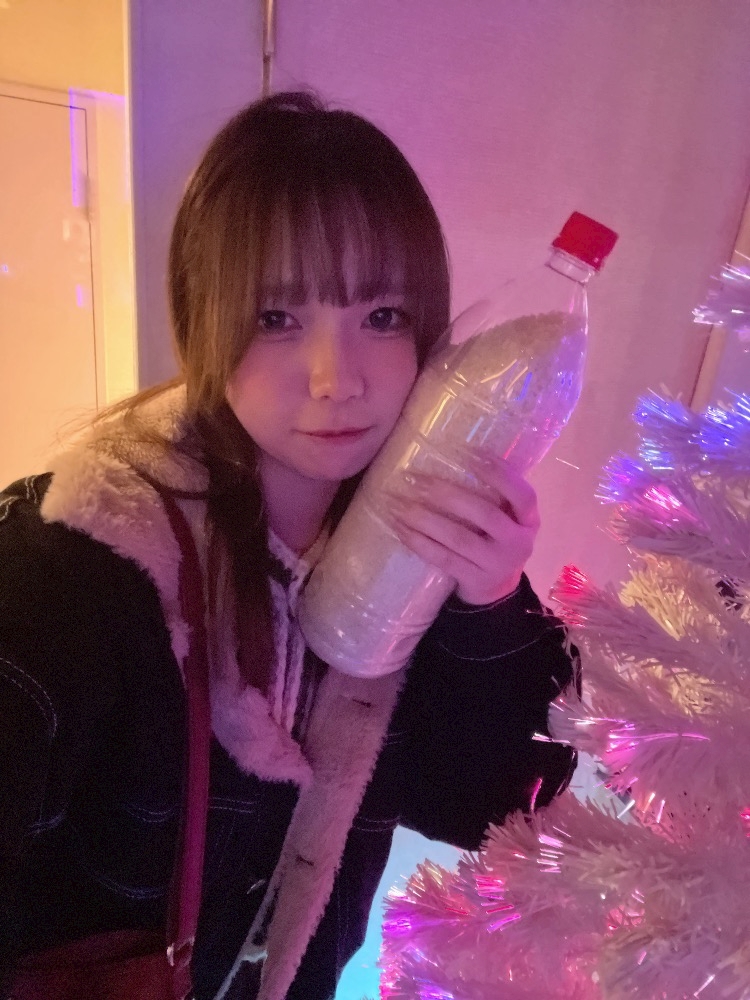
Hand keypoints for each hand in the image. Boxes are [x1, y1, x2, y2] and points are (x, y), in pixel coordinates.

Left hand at [385, 454, 539, 605]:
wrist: (497, 589)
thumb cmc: (497, 539)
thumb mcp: (508, 518)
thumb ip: (494, 494)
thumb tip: (452, 454)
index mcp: (529, 520)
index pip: (522, 494)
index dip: (498, 473)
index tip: (467, 452)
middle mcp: (518, 543)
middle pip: (484, 514)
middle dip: (447, 494)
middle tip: (415, 479)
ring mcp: (496, 564)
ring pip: (457, 538)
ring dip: (424, 518)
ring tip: (397, 503)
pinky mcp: (474, 580)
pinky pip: (442, 558)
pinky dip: (419, 542)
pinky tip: (400, 527)